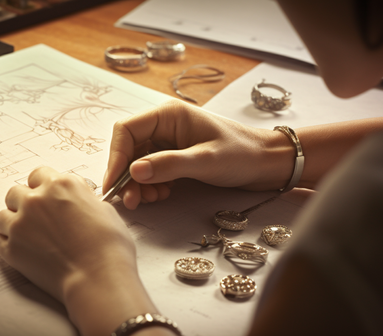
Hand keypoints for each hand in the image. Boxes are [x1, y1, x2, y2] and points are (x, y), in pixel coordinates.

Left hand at [0, 167, 135, 303]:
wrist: (98, 277)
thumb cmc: (109, 247)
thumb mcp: (104, 210)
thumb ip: (82, 200)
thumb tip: (76, 203)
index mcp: (61, 185)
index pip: (39, 174)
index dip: (43, 186)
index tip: (47, 196)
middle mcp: (37, 200)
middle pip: (16, 192)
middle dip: (25, 202)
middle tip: (39, 217)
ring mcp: (21, 224)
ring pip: (3, 215)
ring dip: (14, 222)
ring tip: (31, 235)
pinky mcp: (12, 249)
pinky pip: (0, 240)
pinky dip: (10, 243)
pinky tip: (27, 249)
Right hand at [103, 99, 293, 209]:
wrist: (267, 163)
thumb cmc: (241, 154)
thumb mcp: (205, 160)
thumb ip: (169, 165)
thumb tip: (133, 172)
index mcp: (168, 114)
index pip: (126, 131)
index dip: (116, 157)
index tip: (115, 184)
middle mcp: (165, 125)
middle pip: (129, 148)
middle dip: (127, 175)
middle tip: (131, 201)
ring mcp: (170, 141)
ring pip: (139, 162)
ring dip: (139, 183)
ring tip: (150, 200)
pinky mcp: (176, 157)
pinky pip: (152, 171)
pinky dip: (151, 185)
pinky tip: (161, 195)